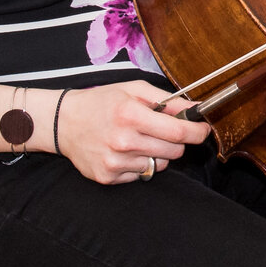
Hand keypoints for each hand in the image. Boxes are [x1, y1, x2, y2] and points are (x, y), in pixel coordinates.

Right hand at [57, 81, 210, 186]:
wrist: (63, 122)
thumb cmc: (101, 102)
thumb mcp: (134, 90)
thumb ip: (169, 100)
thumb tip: (197, 109)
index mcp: (130, 115)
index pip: (180, 132)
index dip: (198, 132)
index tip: (203, 130)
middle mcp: (123, 141)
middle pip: (174, 151)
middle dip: (175, 141)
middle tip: (161, 131)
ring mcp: (114, 162)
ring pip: (160, 165)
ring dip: (157, 154)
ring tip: (138, 140)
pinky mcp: (108, 176)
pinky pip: (141, 175)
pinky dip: (139, 164)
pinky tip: (124, 151)